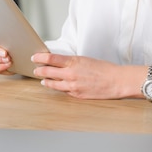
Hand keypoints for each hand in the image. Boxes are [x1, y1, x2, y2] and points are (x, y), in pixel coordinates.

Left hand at [31, 52, 145, 99]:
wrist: (116, 81)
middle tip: (36, 69)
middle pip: (47, 72)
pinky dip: (58, 88)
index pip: (50, 58)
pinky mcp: (76, 95)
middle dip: (39, 70)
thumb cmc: (103, 68)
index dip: (40, 57)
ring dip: (46, 81)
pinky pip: (63, 91)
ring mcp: (72, 86)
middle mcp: (70, 74)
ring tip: (42, 80)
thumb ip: (70, 62)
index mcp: (73, 62)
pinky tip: (56, 86)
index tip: (34, 57)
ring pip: (52, 84)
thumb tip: (58, 62)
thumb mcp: (84, 59)